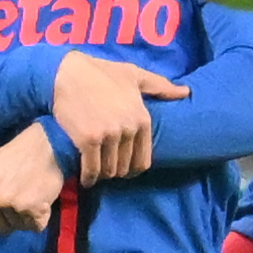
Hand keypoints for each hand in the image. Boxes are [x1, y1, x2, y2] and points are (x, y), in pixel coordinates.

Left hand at [0, 123, 68, 233]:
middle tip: (21, 201)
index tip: (6, 200)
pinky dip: (40, 218)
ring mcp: (10, 204)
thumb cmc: (16, 154)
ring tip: (32, 198)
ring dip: (26, 218)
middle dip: (10, 218)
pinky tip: (41, 202)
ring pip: (18, 227)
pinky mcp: (33, 209)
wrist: (46, 144)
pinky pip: (36, 226)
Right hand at [46, 53, 187, 180]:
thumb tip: (185, 92)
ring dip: (101, 176)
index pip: (143, 160)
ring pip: (108, 170)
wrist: (67, 73)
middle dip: (115, 172)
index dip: (131, 168)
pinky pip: (91, 169)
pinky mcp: (88, 140)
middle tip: (104, 169)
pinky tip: (85, 179)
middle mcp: (128, 128)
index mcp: (142, 118)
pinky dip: (88, 178)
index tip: (121, 168)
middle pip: (125, 167)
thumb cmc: (100, 73)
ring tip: (94, 173)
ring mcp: (108, 135)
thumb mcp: (134, 75)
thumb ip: (160, 86)